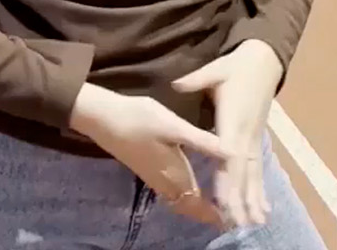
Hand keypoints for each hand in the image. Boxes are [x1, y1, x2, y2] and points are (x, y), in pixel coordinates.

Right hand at [68, 84, 231, 227]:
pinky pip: (171, 191)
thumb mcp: (175, 127)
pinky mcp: (148, 169)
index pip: (196, 203)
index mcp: (173, 174)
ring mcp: (154, 177)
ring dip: (196, 205)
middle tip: (229, 214)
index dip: (213, 214)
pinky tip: (193, 186)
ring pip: (179, 200)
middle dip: (207, 213)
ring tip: (216, 204)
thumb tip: (232, 153)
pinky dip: (186, 195)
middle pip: (188, 206)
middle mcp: (164, 181)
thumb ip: (202, 141)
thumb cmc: (140, 119)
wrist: (103, 118)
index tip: (232, 219)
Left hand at [173, 40, 285, 229]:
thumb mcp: (216, 70)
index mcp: (234, 120)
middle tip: (239, 224)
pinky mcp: (256, 139)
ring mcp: (254, 138)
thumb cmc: (236, 66)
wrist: (264, 61)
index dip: (228, 180)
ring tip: (254, 223)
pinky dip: (259, 189)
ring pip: (253, 174)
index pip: (230, 156)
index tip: (225, 202)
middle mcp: (246, 134)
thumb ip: (196, 79)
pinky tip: (263, 207)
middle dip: (241, 199)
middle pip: (243, 172)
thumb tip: (177, 84)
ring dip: (253, 199)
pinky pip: (257, 168)